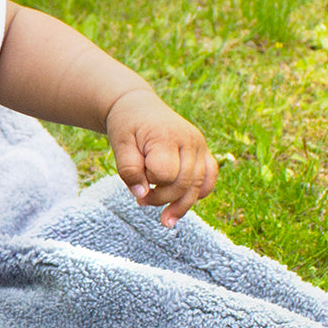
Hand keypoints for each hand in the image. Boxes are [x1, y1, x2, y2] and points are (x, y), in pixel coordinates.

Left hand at [105, 88, 217, 227]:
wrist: (138, 107)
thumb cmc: (127, 126)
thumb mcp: (118, 144)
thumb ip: (128, 170)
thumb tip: (141, 195)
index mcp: (166, 136)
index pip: (164, 174)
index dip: (149, 181)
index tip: (136, 175)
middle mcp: (190, 140)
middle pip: (184, 183)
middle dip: (161, 199)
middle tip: (140, 201)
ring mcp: (200, 145)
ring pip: (199, 186)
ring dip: (181, 205)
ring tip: (165, 220)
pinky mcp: (203, 151)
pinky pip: (209, 179)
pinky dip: (198, 195)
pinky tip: (182, 205)